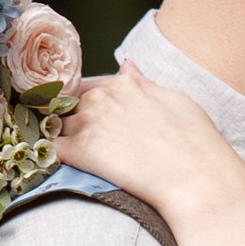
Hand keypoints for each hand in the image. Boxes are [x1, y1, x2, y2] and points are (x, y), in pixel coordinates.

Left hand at [58, 62, 244, 220]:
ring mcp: (88, 123)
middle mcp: (101, 98)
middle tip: (77, 141)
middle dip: (67, 120)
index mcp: (123, 84)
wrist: (196, 178)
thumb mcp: (173, 100)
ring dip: (57, 138)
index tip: (89, 121)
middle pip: (67, 104)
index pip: (86, 86)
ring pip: (55, 125)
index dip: (83, 104)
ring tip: (64, 156)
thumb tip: (127, 66)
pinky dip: (48, 156)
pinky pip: (49, 149)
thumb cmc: (195, 142)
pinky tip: (55, 166)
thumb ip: (143, 83)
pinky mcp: (80, 151)